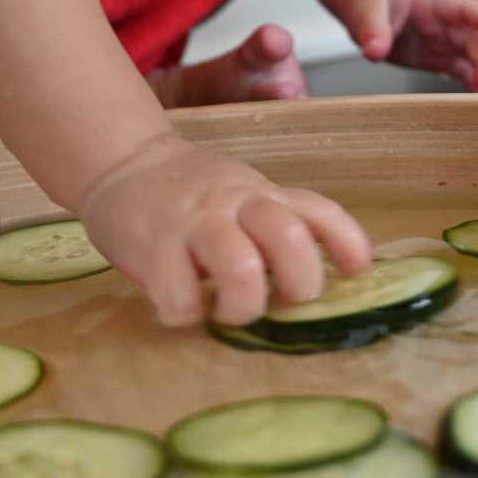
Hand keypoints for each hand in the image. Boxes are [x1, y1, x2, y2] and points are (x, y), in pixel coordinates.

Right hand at [79, 133, 371, 327]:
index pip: (317, 211)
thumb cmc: (187, 192)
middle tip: (282, 301)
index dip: (346, 242)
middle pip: (289, 239)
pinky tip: (182, 308)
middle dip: (299, 284)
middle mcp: (234, 204)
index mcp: (261, 194)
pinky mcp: (153, 247)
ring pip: (241, 269)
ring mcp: (194, 223)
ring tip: (228, 312)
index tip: (357, 271)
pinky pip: (180, 296)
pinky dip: (187, 315)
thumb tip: (311, 276)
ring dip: (243, 306)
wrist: (120, 162)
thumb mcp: (239, 194)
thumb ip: (272, 224)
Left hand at [341, 0, 477, 91]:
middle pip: (477, 40)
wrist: (367, 7)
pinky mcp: (442, 58)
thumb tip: (374, 51)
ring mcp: (448, 41)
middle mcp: (449, 22)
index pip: (466, 8)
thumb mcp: (367, 8)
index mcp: (436, 2)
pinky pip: (466, 71)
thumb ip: (373, 28)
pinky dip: (475, 84)